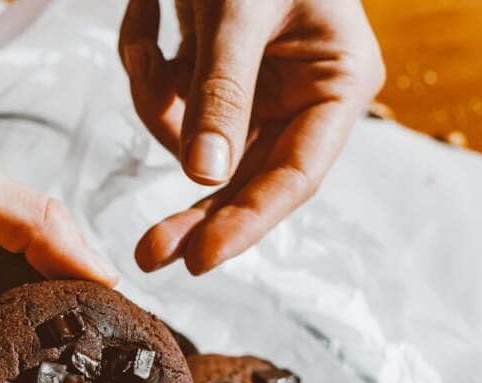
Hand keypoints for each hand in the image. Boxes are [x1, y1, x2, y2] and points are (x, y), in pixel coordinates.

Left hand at [119, 0, 384, 273]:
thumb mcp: (239, 11)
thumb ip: (223, 91)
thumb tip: (202, 176)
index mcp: (338, 81)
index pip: (296, 175)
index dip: (248, 222)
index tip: (197, 259)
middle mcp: (303, 93)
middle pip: (246, 177)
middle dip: (191, 207)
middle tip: (146, 253)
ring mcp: (257, 84)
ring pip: (194, 137)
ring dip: (154, 98)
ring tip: (144, 38)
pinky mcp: (215, 70)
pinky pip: (170, 96)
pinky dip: (145, 64)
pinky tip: (146, 13)